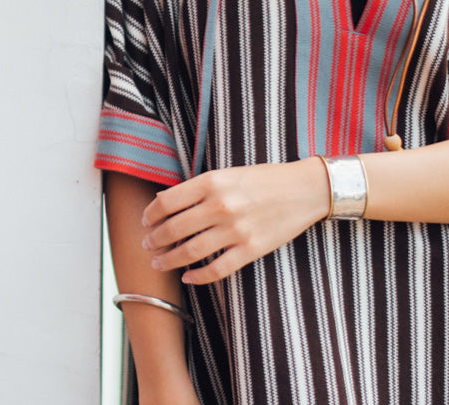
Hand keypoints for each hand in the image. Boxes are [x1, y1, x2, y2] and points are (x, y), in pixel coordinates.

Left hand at [141, 158, 328, 284]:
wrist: (303, 189)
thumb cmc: (264, 178)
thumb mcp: (228, 172)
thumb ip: (200, 187)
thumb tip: (167, 200)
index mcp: (212, 181)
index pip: (168, 201)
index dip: (151, 214)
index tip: (145, 221)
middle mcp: (221, 205)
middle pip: (174, 229)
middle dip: (155, 240)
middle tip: (147, 245)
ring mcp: (235, 230)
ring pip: (190, 252)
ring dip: (168, 260)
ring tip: (158, 262)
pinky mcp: (250, 250)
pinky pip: (216, 269)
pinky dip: (198, 276)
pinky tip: (188, 276)